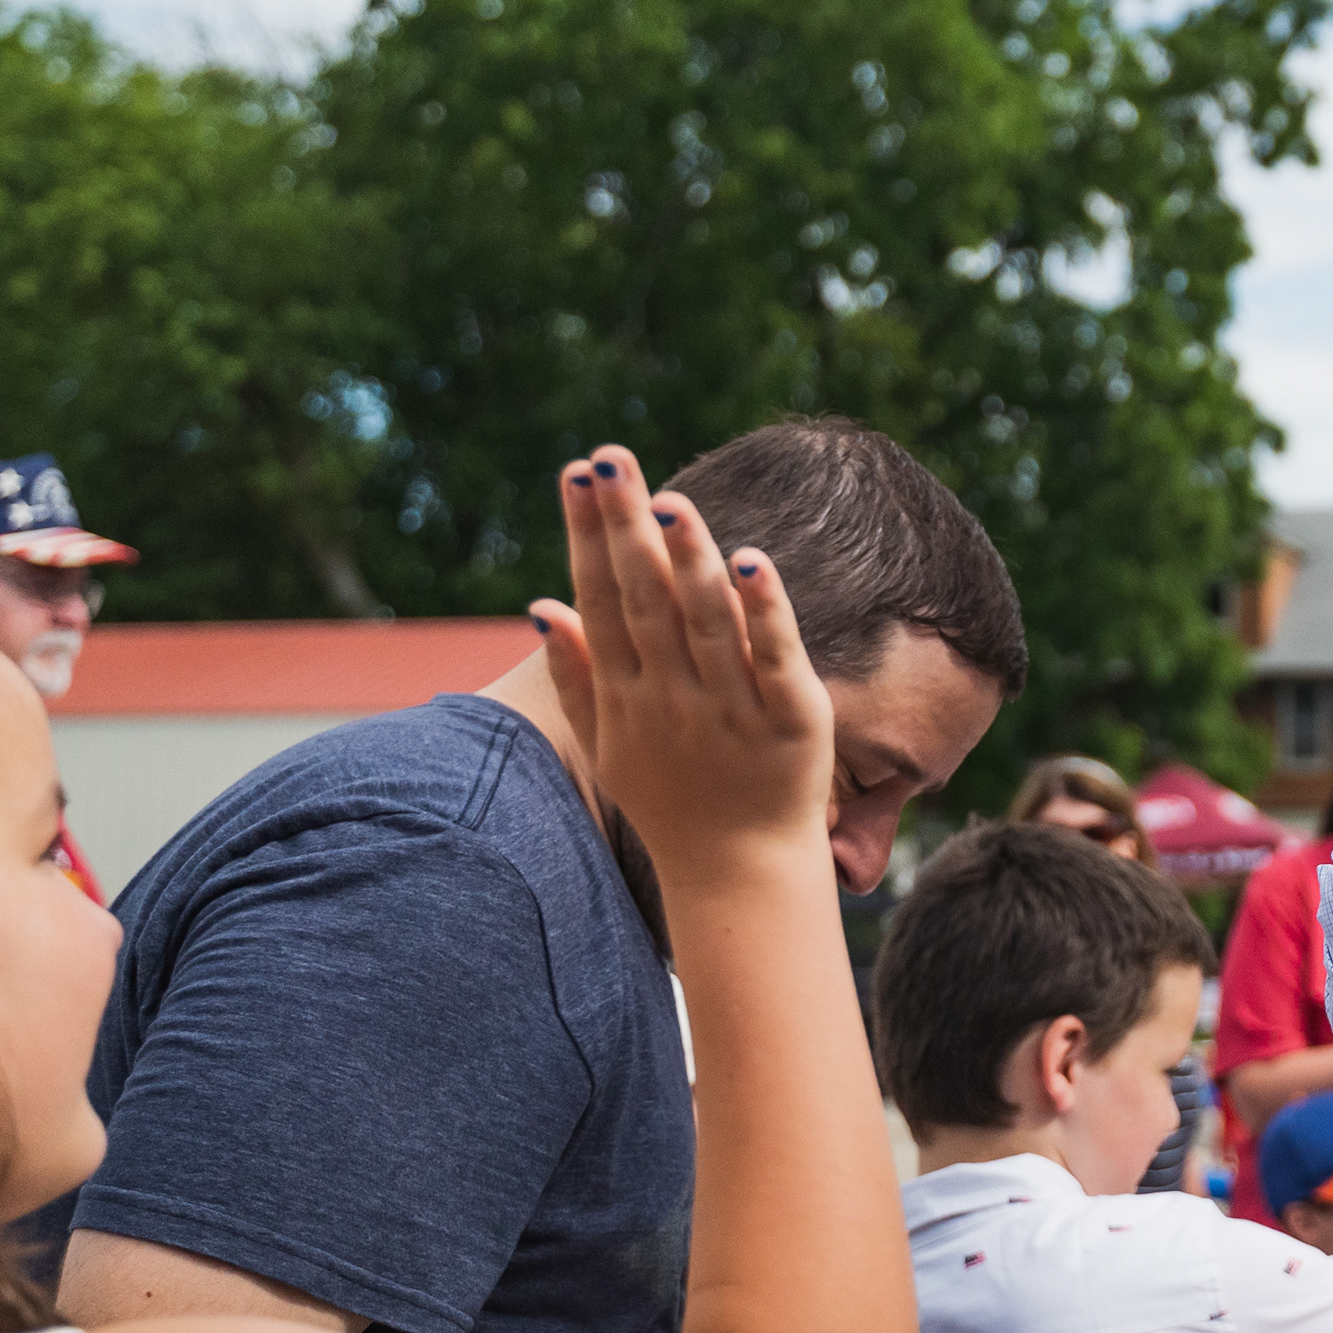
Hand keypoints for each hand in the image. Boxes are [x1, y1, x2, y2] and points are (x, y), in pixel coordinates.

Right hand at [533, 446, 835, 880]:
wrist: (738, 874)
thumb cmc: (672, 800)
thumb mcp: (608, 743)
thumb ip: (575, 675)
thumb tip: (539, 604)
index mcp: (626, 692)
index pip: (601, 599)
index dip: (589, 536)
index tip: (578, 472)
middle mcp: (671, 694)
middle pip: (644, 600)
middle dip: (625, 527)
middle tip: (611, 457)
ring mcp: (729, 708)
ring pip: (706, 623)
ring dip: (688, 563)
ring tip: (672, 503)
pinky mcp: (792, 721)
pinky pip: (776, 658)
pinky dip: (765, 612)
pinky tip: (754, 561)